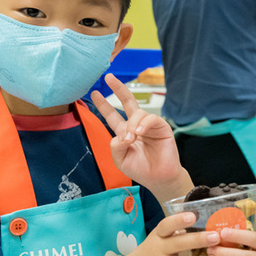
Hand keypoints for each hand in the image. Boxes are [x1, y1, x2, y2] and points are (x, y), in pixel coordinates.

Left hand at [91, 74, 183, 189]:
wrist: (159, 178)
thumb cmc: (140, 169)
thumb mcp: (120, 160)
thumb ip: (116, 147)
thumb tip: (122, 134)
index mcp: (124, 133)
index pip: (112, 116)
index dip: (103, 105)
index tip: (94, 93)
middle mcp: (136, 125)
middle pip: (127, 102)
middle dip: (118, 89)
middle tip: (108, 77)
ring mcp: (149, 125)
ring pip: (137, 114)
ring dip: (132, 125)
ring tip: (131, 139)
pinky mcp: (161, 127)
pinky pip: (151, 119)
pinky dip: (143, 124)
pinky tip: (139, 133)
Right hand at [125, 212, 219, 255]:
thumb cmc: (150, 253)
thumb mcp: (158, 239)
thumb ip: (175, 233)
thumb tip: (202, 222)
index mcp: (157, 237)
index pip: (166, 225)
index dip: (179, 220)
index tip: (193, 216)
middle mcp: (157, 251)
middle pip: (177, 244)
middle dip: (197, 240)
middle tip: (215, 237)